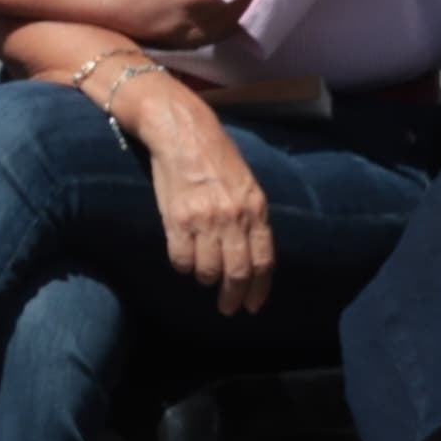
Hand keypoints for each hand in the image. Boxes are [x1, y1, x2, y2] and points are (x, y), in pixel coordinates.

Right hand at [128, 77, 274, 313]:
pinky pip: (181, 259)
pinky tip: (184, 260)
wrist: (183, 132)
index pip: (264, 261)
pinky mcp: (177, 220)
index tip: (253, 305)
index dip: (259, 289)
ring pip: (208, 270)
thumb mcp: (245, 184)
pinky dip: (184, 266)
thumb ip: (251, 218)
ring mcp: (205, 220)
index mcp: (255, 208)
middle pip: (238, 272)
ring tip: (203, 275)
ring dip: (206, 278)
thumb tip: (252, 255)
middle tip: (228, 308)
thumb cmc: (216, 157)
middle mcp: (233, 217)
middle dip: (233, 296)